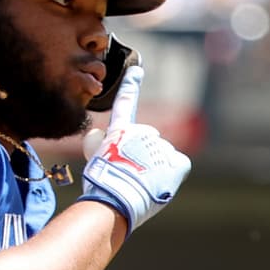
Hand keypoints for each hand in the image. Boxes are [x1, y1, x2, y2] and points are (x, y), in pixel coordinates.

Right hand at [77, 61, 189, 233]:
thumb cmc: (100, 184)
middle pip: (146, 141)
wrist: (115, 200)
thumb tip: (100, 135)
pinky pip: (178, 165)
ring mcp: (161, 146)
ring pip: (161, 156)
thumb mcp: (91, 159)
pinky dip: (171, 175)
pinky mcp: (177, 162)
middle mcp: (142, 133)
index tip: (137, 69)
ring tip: (141, 185)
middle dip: (141, 155)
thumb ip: (98, 143)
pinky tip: (158, 184)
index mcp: (120, 132)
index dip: (131, 85)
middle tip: (130, 174)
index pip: (125, 104)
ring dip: (154, 168)